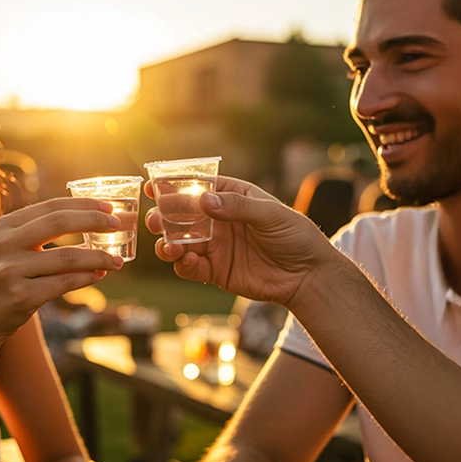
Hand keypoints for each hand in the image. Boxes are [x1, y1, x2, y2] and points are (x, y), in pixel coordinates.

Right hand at [0, 197, 122, 350]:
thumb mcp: (8, 247)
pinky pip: (64, 283)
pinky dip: (86, 278)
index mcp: (6, 225)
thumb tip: (86, 220)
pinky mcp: (21, 296)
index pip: (51, 207)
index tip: (108, 208)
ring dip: (98, 257)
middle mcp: (6, 244)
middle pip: (59, 223)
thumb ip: (36, 231)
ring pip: (67, 257)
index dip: (83, 205)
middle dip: (94, 221)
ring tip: (116, 260)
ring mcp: (12, 270)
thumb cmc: (0, 279)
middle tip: (118, 225)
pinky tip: (99, 275)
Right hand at [146, 176, 327, 306]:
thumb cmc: (294, 236)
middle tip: (154, 221)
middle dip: (163, 217)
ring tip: (168, 246)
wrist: (307, 276)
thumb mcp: (270, 215)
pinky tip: (186, 261)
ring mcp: (215, 245)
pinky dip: (182, 264)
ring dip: (168, 243)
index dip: (174, 186)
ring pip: (181, 242)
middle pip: (182, 215)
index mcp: (232, 197)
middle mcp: (219, 220)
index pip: (198, 187)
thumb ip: (237, 208)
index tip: (153, 187)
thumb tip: (204, 202)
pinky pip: (190, 267)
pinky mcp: (216, 271)